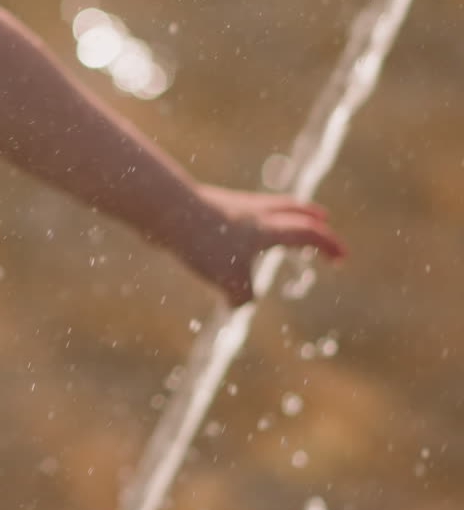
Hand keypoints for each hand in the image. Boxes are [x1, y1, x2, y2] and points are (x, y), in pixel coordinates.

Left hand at [163, 184, 345, 305]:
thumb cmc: (203, 241)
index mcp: (267, 228)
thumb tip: (241, 302)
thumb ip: (243, 296)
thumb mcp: (229, 280)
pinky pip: (238, 215)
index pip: (308, 233)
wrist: (167, 210)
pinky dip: (248, 223)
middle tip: (323, 217)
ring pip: (264, 207)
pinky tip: (235, 235)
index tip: (341, 257)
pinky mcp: (208, 209)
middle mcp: (253, 213)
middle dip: (310, 215)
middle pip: (290, 208)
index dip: (327, 244)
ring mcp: (230, 207)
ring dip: (279, 215)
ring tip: (279, 225)